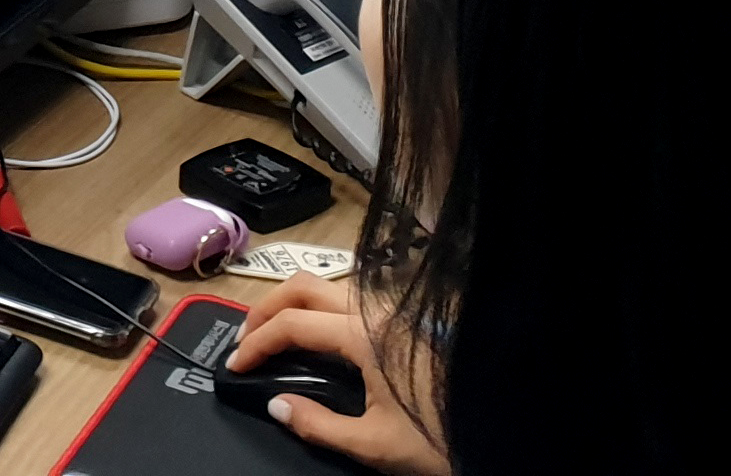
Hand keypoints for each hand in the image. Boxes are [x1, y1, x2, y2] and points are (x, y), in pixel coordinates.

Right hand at [226, 279, 447, 473]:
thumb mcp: (375, 445)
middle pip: (304, 285)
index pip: (293, 324)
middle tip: (245, 339)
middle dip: (266, 308)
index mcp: (363, 334)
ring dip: (292, 304)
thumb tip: (276, 404)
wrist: (496, 433)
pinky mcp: (404, 323)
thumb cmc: (437, 439)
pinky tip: (316, 338)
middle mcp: (375, 311)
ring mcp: (392, 313)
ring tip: (274, 336)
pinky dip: (317, 310)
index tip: (234, 365)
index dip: (256, 342)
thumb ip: (319, 424)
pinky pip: (347, 301)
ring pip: (327, 287)